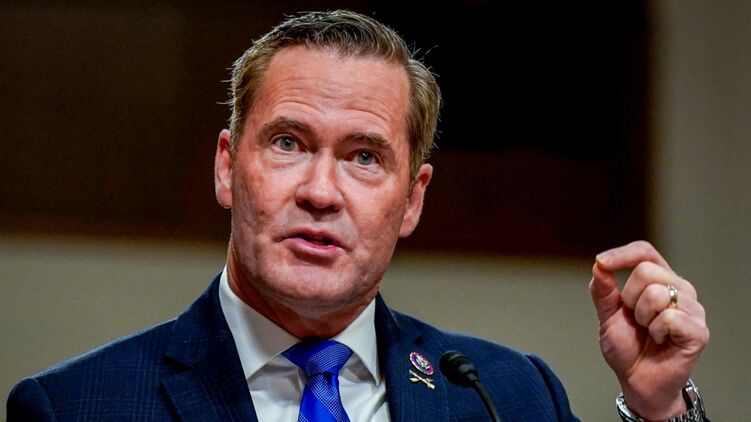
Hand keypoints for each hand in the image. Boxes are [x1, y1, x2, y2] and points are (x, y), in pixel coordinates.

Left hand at [589, 241, 708, 420]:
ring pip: (656, 293)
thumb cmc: (627, 347)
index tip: (602, 262)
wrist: (636, 380)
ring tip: (649, 331)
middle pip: (646, 271)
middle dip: (629, 298)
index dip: (623, 254)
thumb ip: (602, 291)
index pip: (645, 252)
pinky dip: (656, 331)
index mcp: (659, 279)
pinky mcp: (698, 330)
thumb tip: (599, 264)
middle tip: (635, 319)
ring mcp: (692, 308)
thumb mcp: (607, 316)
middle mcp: (679, 288)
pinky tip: (661, 341)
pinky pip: (669, 317)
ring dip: (642, 317)